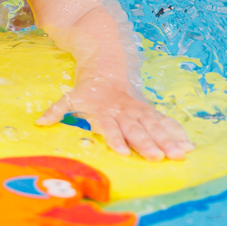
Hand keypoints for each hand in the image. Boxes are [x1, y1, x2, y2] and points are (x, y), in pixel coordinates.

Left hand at [37, 78, 193, 160]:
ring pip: (154, 126)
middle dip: (146, 143)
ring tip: (179, 154)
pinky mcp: (149, 110)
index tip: (122, 152)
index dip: (115, 139)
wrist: (107, 67)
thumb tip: (38, 122)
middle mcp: (122, 111)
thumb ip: (56, 110)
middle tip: (157, 157)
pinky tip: (188, 144)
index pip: (109, 127)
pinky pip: (164, 121)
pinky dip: (176, 132)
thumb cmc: (86, 91)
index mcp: (103, 110)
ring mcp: (138, 110)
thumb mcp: (69, 97)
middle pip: (135, 129)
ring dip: (167, 140)